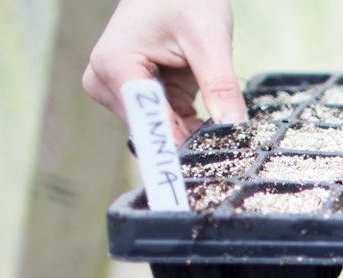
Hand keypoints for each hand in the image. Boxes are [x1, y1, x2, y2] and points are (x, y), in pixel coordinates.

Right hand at [83, 0, 247, 145]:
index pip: (147, 123)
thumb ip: (220, 86)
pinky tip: (216, 130)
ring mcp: (121, 92)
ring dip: (195, 137)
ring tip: (226, 139)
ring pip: (163, 132)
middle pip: (153, 131)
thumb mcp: (209, 40)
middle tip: (230, 154)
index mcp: (116, 67)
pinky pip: (170, 124)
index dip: (177, 150)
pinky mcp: (139, 96)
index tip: (202, 172)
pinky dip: (194, 128)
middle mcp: (107, 82)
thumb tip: (235, 129)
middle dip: (192, 142)